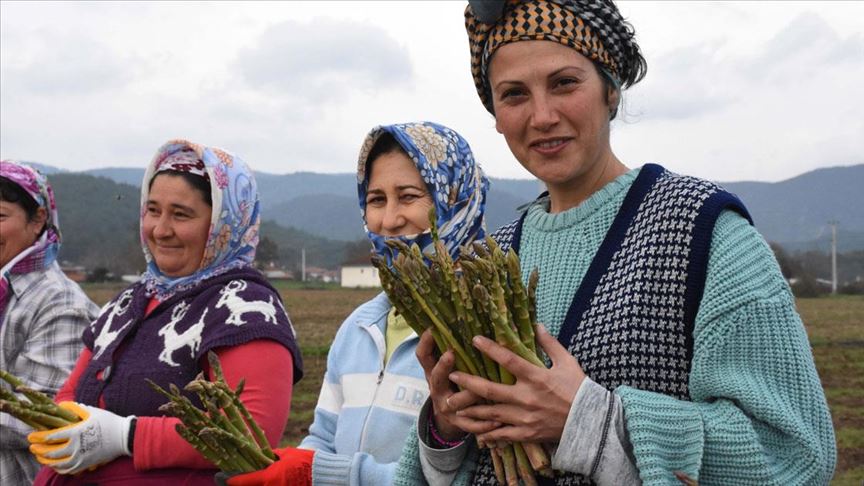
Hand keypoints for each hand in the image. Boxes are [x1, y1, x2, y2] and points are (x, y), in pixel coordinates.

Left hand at [28, 402, 133, 474]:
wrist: (124, 437)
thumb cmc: (109, 422)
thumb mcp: (92, 412)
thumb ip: (75, 408)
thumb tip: (61, 405)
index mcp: (76, 432)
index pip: (51, 436)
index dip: (39, 437)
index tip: (31, 436)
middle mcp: (77, 447)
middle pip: (51, 452)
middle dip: (39, 450)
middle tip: (32, 447)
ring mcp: (81, 458)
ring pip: (57, 464)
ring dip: (46, 461)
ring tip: (41, 457)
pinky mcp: (86, 464)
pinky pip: (68, 470)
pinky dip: (58, 469)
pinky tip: (55, 465)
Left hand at [227, 447, 313, 485]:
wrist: (324, 475)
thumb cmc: (305, 461)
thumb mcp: (286, 455)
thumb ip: (271, 457)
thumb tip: (261, 457)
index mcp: (268, 477)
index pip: (242, 481)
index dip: (230, 480)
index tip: (223, 477)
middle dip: (239, 485)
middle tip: (228, 481)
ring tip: (245, 482)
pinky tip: (262, 483)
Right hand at [416, 330, 499, 440]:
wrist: (451, 417)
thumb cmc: (456, 382)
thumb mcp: (452, 367)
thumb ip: (459, 352)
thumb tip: (471, 323)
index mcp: (433, 373)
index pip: (423, 356)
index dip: (425, 343)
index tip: (432, 329)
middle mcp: (436, 389)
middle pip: (436, 377)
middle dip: (442, 366)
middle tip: (451, 353)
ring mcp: (446, 407)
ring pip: (456, 401)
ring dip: (469, 395)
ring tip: (484, 391)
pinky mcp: (458, 423)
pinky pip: (470, 425)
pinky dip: (483, 423)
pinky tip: (497, 421)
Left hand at [451, 325, 584, 443]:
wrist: (591, 423)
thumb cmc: (580, 389)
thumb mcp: (567, 362)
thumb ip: (550, 343)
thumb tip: (536, 324)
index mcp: (537, 377)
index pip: (508, 360)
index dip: (490, 348)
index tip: (474, 339)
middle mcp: (527, 397)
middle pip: (490, 389)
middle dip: (468, 382)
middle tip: (451, 375)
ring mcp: (525, 417)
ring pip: (491, 413)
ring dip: (470, 408)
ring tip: (452, 403)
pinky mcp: (527, 433)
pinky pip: (502, 433)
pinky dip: (487, 432)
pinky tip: (474, 430)